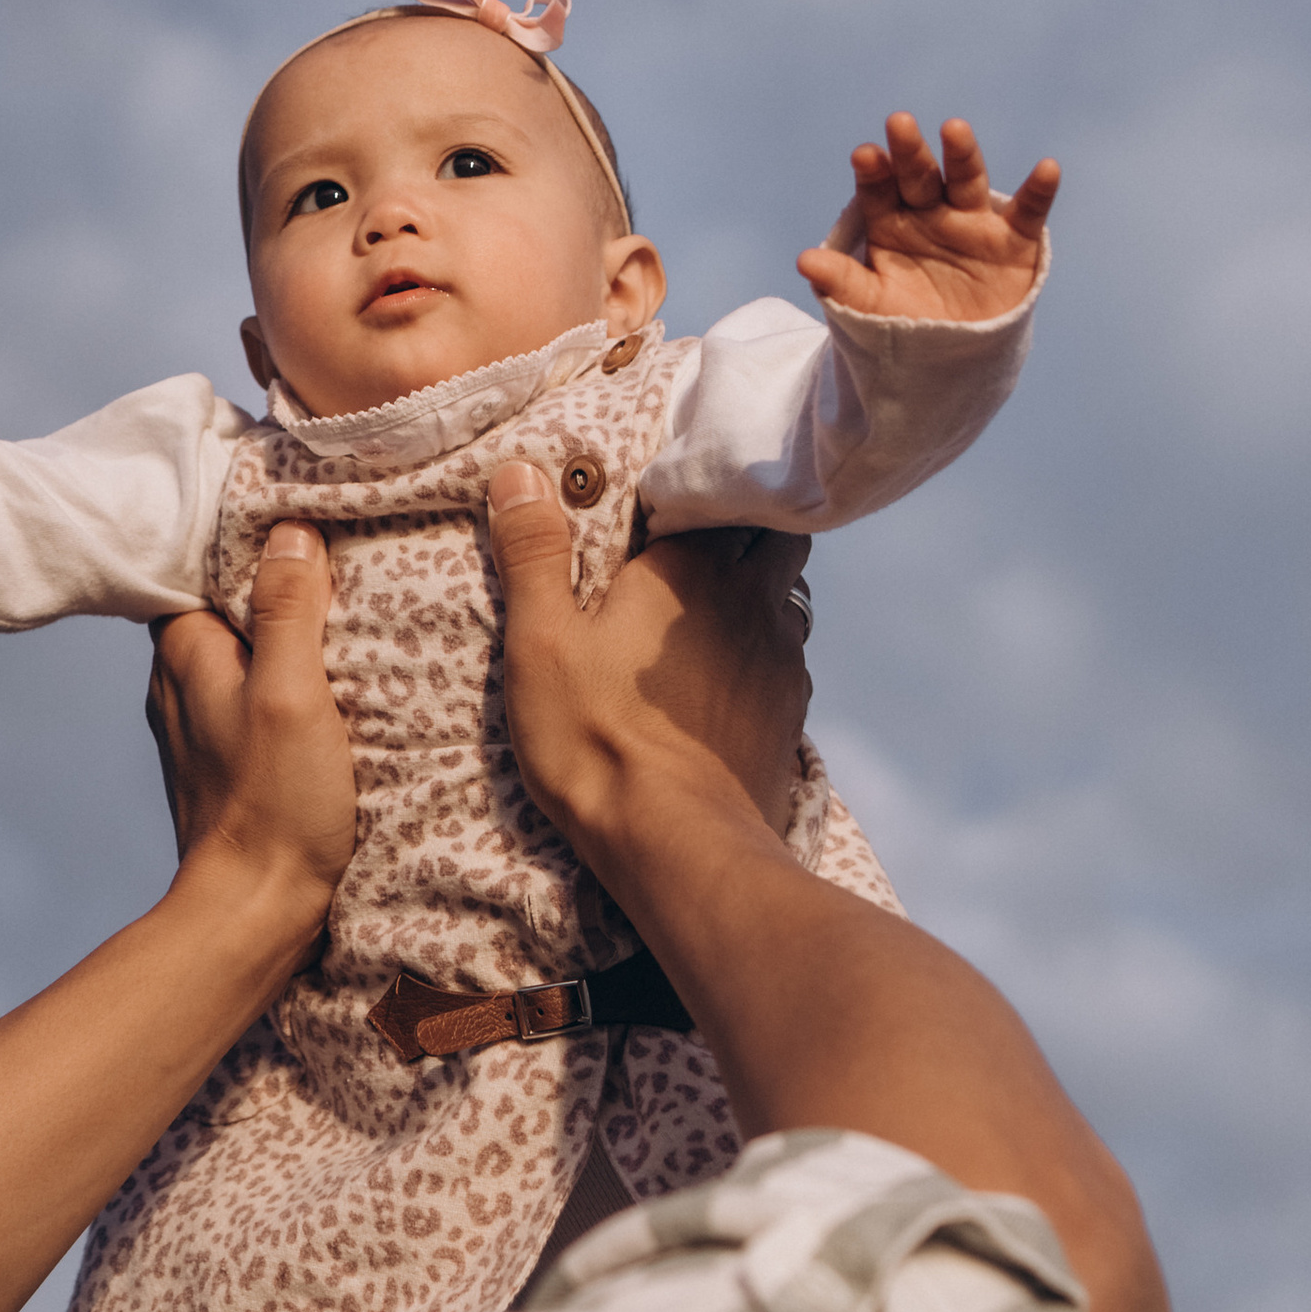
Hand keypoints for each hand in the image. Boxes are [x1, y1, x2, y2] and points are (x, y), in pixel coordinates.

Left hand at [145, 524, 356, 936]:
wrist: (257, 911)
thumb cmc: (274, 805)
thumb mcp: (292, 693)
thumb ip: (289, 610)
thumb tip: (291, 529)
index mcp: (182, 651)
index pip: (198, 561)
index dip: (246, 535)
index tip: (300, 514)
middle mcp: (177, 681)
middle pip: (224, 602)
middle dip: (270, 578)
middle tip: (337, 551)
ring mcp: (198, 723)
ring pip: (241, 648)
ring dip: (282, 630)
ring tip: (341, 606)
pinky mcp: (225, 758)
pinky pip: (253, 692)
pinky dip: (285, 676)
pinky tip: (328, 677)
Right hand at [488, 463, 811, 853]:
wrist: (677, 842)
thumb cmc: (597, 737)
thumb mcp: (541, 642)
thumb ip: (534, 551)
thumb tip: (520, 469)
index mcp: (689, 564)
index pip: (723, 490)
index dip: (704, 486)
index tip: (670, 496)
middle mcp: (749, 595)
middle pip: (775, 530)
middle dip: (748, 524)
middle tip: (699, 539)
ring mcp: (779, 654)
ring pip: (789, 591)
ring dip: (762, 586)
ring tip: (716, 604)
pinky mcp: (791, 709)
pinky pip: (790, 653)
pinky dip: (767, 647)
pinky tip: (731, 672)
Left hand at [795, 113, 1056, 323]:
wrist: (953, 354)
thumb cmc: (905, 321)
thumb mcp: (871, 305)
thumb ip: (842, 282)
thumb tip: (804, 261)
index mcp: (891, 220)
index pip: (879, 189)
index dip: (873, 172)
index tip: (865, 155)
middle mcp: (931, 210)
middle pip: (919, 175)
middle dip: (910, 151)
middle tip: (898, 123)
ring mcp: (972, 221)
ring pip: (967, 180)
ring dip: (962, 155)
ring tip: (953, 130)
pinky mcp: (1013, 239)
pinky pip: (1029, 211)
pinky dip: (1039, 190)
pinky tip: (1047, 168)